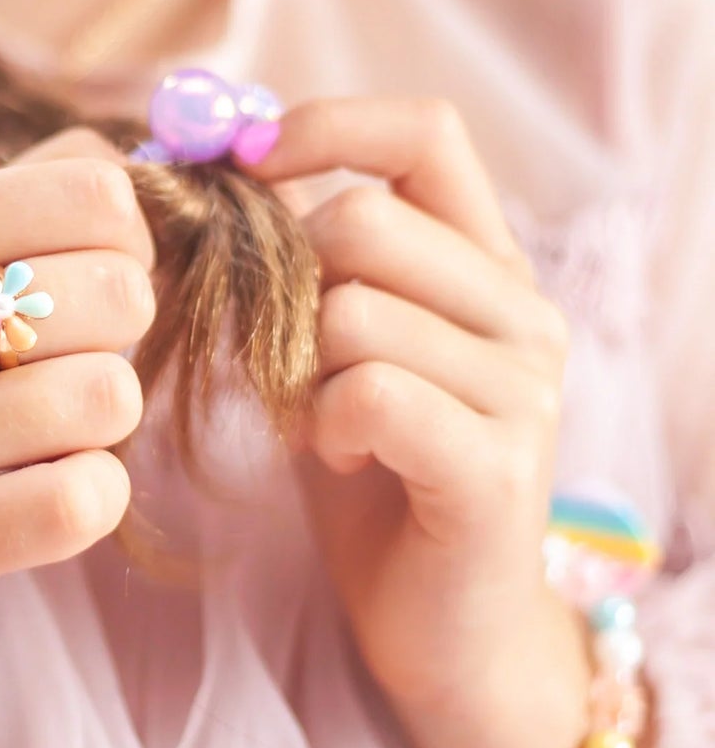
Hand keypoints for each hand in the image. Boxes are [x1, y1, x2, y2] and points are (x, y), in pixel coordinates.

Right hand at [0, 126, 155, 641]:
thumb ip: (22, 199)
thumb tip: (145, 166)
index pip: (94, 193)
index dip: (125, 242)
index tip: (85, 281)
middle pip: (121, 294)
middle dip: (117, 336)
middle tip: (57, 366)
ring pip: (112, 397)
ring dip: (99, 424)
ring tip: (37, 434)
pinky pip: (88, 499)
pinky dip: (89, 498)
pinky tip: (35, 492)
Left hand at [249, 98, 590, 747]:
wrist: (440, 621)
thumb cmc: (374, 471)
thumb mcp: (333, 348)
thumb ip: (307, 266)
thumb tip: (223, 172)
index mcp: (485, 263)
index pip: (424, 132)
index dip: (325, 126)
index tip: (241, 160)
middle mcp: (523, 310)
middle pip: (364, 219)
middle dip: (285, 283)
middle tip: (281, 354)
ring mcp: (524, 389)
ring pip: (354, 309)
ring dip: (300, 372)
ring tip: (319, 423)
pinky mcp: (497, 466)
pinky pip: (372, 393)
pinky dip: (329, 426)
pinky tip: (342, 460)